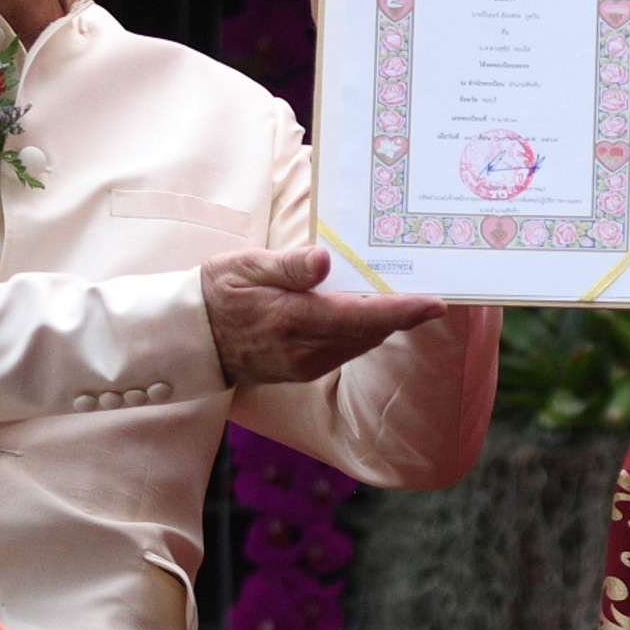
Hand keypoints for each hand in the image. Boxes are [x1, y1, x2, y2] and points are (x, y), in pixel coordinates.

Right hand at [207, 242, 448, 387]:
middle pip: (370, 331)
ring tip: (407, 293)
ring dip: (384, 321)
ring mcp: (307, 365)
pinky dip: (363, 329)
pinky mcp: (306, 370)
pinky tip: (368, 308)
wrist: (193, 338)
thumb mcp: (244, 267)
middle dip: (403, 312)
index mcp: (294, 321)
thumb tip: (324, 259)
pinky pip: (346, 348)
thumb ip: (288, 265)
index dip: (403, 312)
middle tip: (430, 283)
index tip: (436, 303)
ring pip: (361, 342)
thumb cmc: (219, 293)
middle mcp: (305, 350)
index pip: (361, 317)